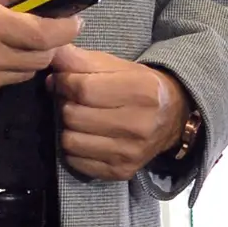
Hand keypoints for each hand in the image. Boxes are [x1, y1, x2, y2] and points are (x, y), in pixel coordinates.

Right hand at [0, 0, 79, 100]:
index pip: (45, 34)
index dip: (67, 29)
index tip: (74, 21)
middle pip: (41, 58)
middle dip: (51, 44)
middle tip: (47, 29)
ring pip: (25, 74)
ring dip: (31, 58)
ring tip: (20, 41)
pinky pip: (3, 83)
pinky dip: (8, 69)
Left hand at [48, 46, 188, 181]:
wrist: (173, 118)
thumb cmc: (141, 87)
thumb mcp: (118, 66)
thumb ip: (83, 60)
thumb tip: (53, 55)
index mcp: (142, 91)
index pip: (84, 89)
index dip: (64, 82)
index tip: (61, 79)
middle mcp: (139, 125)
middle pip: (74, 116)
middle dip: (66, 104)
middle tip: (73, 100)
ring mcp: (130, 152)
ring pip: (70, 141)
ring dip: (68, 128)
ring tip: (80, 118)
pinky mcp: (121, 171)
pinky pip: (76, 162)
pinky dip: (75, 149)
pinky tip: (87, 137)